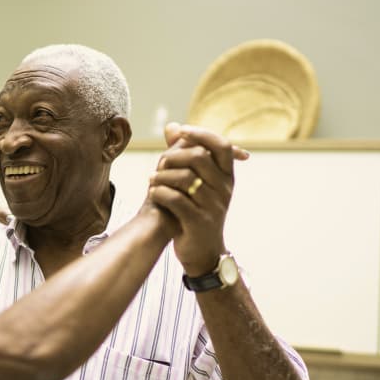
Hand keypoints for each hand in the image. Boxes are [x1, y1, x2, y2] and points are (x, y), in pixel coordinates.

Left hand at [148, 123, 248, 275]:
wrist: (202, 253)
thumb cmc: (196, 212)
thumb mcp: (196, 183)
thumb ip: (185, 154)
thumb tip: (172, 126)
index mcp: (227, 177)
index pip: (222, 146)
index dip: (201, 134)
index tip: (181, 132)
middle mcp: (224, 190)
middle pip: (199, 157)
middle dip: (173, 156)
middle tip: (159, 163)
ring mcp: (214, 206)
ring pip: (184, 178)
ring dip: (162, 176)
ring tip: (151, 180)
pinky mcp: (199, 222)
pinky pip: (176, 199)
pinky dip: (159, 193)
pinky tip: (152, 193)